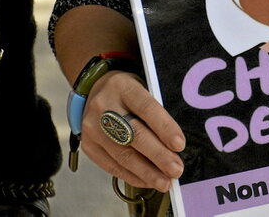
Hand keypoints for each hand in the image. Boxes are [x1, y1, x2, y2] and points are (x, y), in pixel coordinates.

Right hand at [80, 70, 185, 191]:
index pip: (147, 108)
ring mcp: (92, 127)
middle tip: (176, 170)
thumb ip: (157, 110)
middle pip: (134, 135)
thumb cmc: (128, 92)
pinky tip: (147, 181)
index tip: (179, 145)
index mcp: (123, 86)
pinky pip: (111, 165)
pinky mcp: (88, 145)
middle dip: (158, 156)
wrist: (96, 91)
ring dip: (147, 172)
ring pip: (123, 155)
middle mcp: (104, 106)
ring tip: (165, 182)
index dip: (164, 128)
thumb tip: (177, 143)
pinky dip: (132, 176)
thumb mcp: (143, 87)